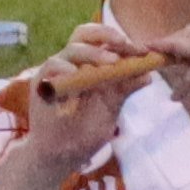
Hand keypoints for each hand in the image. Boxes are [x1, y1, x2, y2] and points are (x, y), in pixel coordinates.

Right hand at [18, 19, 152, 178]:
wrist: (62, 155)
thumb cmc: (86, 131)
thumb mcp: (110, 108)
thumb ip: (124, 90)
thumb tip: (148, 74)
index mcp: (90, 66)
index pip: (104, 41)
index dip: (123, 42)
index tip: (142, 50)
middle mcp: (73, 64)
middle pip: (85, 34)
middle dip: (106, 34)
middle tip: (125, 44)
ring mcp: (57, 72)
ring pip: (72, 49)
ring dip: (93, 53)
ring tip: (111, 63)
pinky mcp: (41, 83)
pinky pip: (52, 66)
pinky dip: (65, 68)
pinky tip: (77, 73)